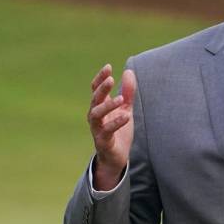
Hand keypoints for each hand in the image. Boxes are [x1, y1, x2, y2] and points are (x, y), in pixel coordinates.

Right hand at [87, 63, 135, 190]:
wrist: (116, 157)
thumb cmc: (119, 131)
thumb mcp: (125, 109)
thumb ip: (128, 92)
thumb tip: (129, 71)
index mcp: (100, 106)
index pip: (96, 89)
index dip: (100, 78)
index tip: (108, 67)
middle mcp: (96, 116)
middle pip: (95, 99)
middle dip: (101, 89)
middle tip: (110, 80)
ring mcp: (97, 128)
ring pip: (96, 114)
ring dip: (108, 106)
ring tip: (120, 99)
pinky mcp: (103, 141)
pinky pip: (107, 130)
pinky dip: (115, 123)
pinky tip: (125, 116)